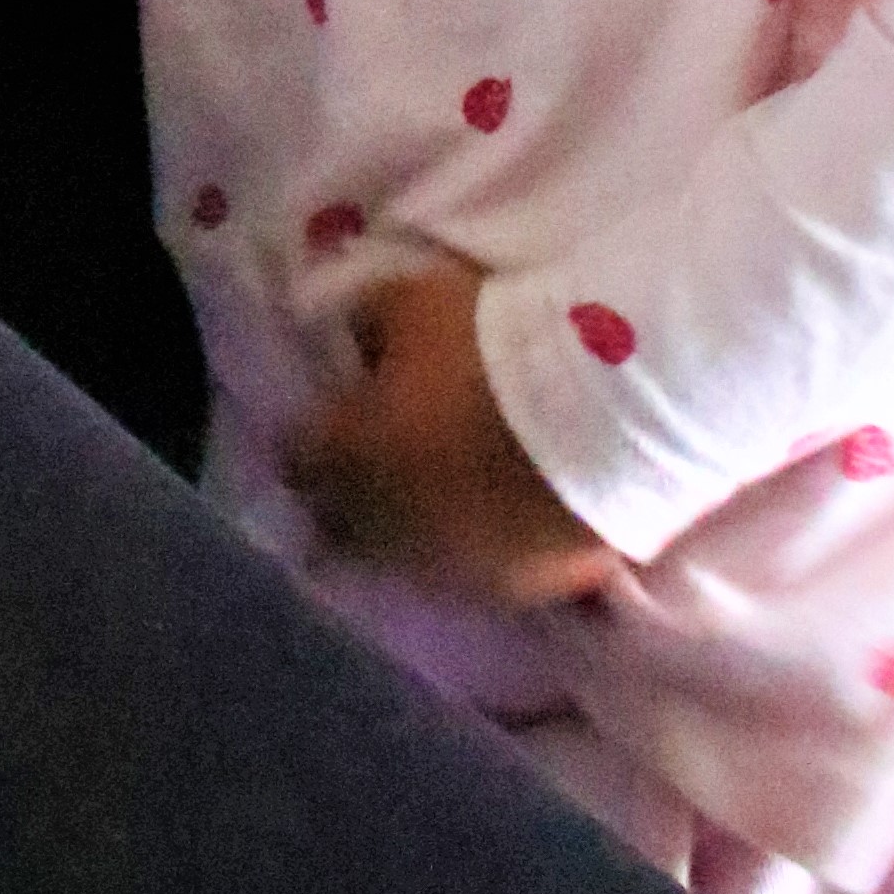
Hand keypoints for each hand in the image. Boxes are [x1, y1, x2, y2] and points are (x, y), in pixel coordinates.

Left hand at [283, 260, 619, 606]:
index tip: (318, 420)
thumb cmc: (490, 347)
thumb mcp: (410, 301)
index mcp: (346, 457)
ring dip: (405, 534)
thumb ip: (368, 324)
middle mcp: (383, 529)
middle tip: (360, 471)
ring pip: (404, 564)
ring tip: (427, 502)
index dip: (302, 438)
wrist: (599, 415)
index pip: (294, 458)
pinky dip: (473, 551)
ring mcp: (448, 570)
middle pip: (337, 531)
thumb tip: (357, 339)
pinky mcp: (511, 593)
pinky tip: (489, 526)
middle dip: (339, 503)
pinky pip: (474, 577)